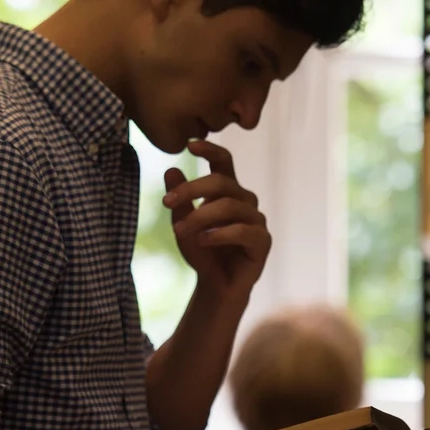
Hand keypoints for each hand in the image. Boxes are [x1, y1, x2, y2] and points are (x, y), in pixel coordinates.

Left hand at [163, 140, 270, 301]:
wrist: (215, 285)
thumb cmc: (202, 251)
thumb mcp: (183, 223)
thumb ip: (180, 200)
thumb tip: (171, 170)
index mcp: (228, 191)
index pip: (224, 162)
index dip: (210, 150)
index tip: (190, 144)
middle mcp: (245, 200)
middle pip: (221, 182)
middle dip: (191, 189)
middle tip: (166, 202)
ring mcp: (256, 220)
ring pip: (230, 206)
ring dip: (201, 216)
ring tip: (180, 230)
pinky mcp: (262, 241)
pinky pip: (242, 230)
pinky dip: (219, 234)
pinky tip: (202, 240)